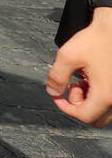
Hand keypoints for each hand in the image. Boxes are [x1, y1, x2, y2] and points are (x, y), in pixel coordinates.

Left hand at [47, 8, 111, 126]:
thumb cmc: (96, 39)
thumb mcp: (67, 56)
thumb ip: (56, 77)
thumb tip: (53, 92)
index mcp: (106, 95)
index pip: (85, 116)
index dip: (66, 108)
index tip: (58, 96)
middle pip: (96, 118)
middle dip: (79, 105)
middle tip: (73, 86)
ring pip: (105, 112)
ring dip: (90, 101)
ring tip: (83, 80)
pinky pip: (111, 102)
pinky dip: (100, 95)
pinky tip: (93, 78)